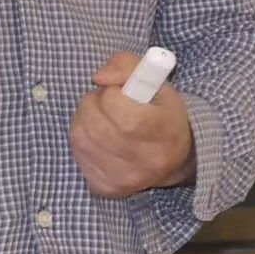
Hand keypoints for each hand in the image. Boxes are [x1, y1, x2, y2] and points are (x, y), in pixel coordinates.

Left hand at [68, 52, 195, 199]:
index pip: (115, 104)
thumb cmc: (163, 113)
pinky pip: (78, 155)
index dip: (112, 92)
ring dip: (84, 119)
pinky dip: (83, 140)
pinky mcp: (106, 188)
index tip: (121, 93)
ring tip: (102, 118)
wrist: (176, 158)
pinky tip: (99, 138)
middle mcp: (143, 159)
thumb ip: (126, 66)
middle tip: (106, 102)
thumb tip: (98, 77)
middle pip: (94, 122)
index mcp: (159, 129)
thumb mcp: (156, 80)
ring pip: (80, 136)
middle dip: (93, 103)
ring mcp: (123, 178)